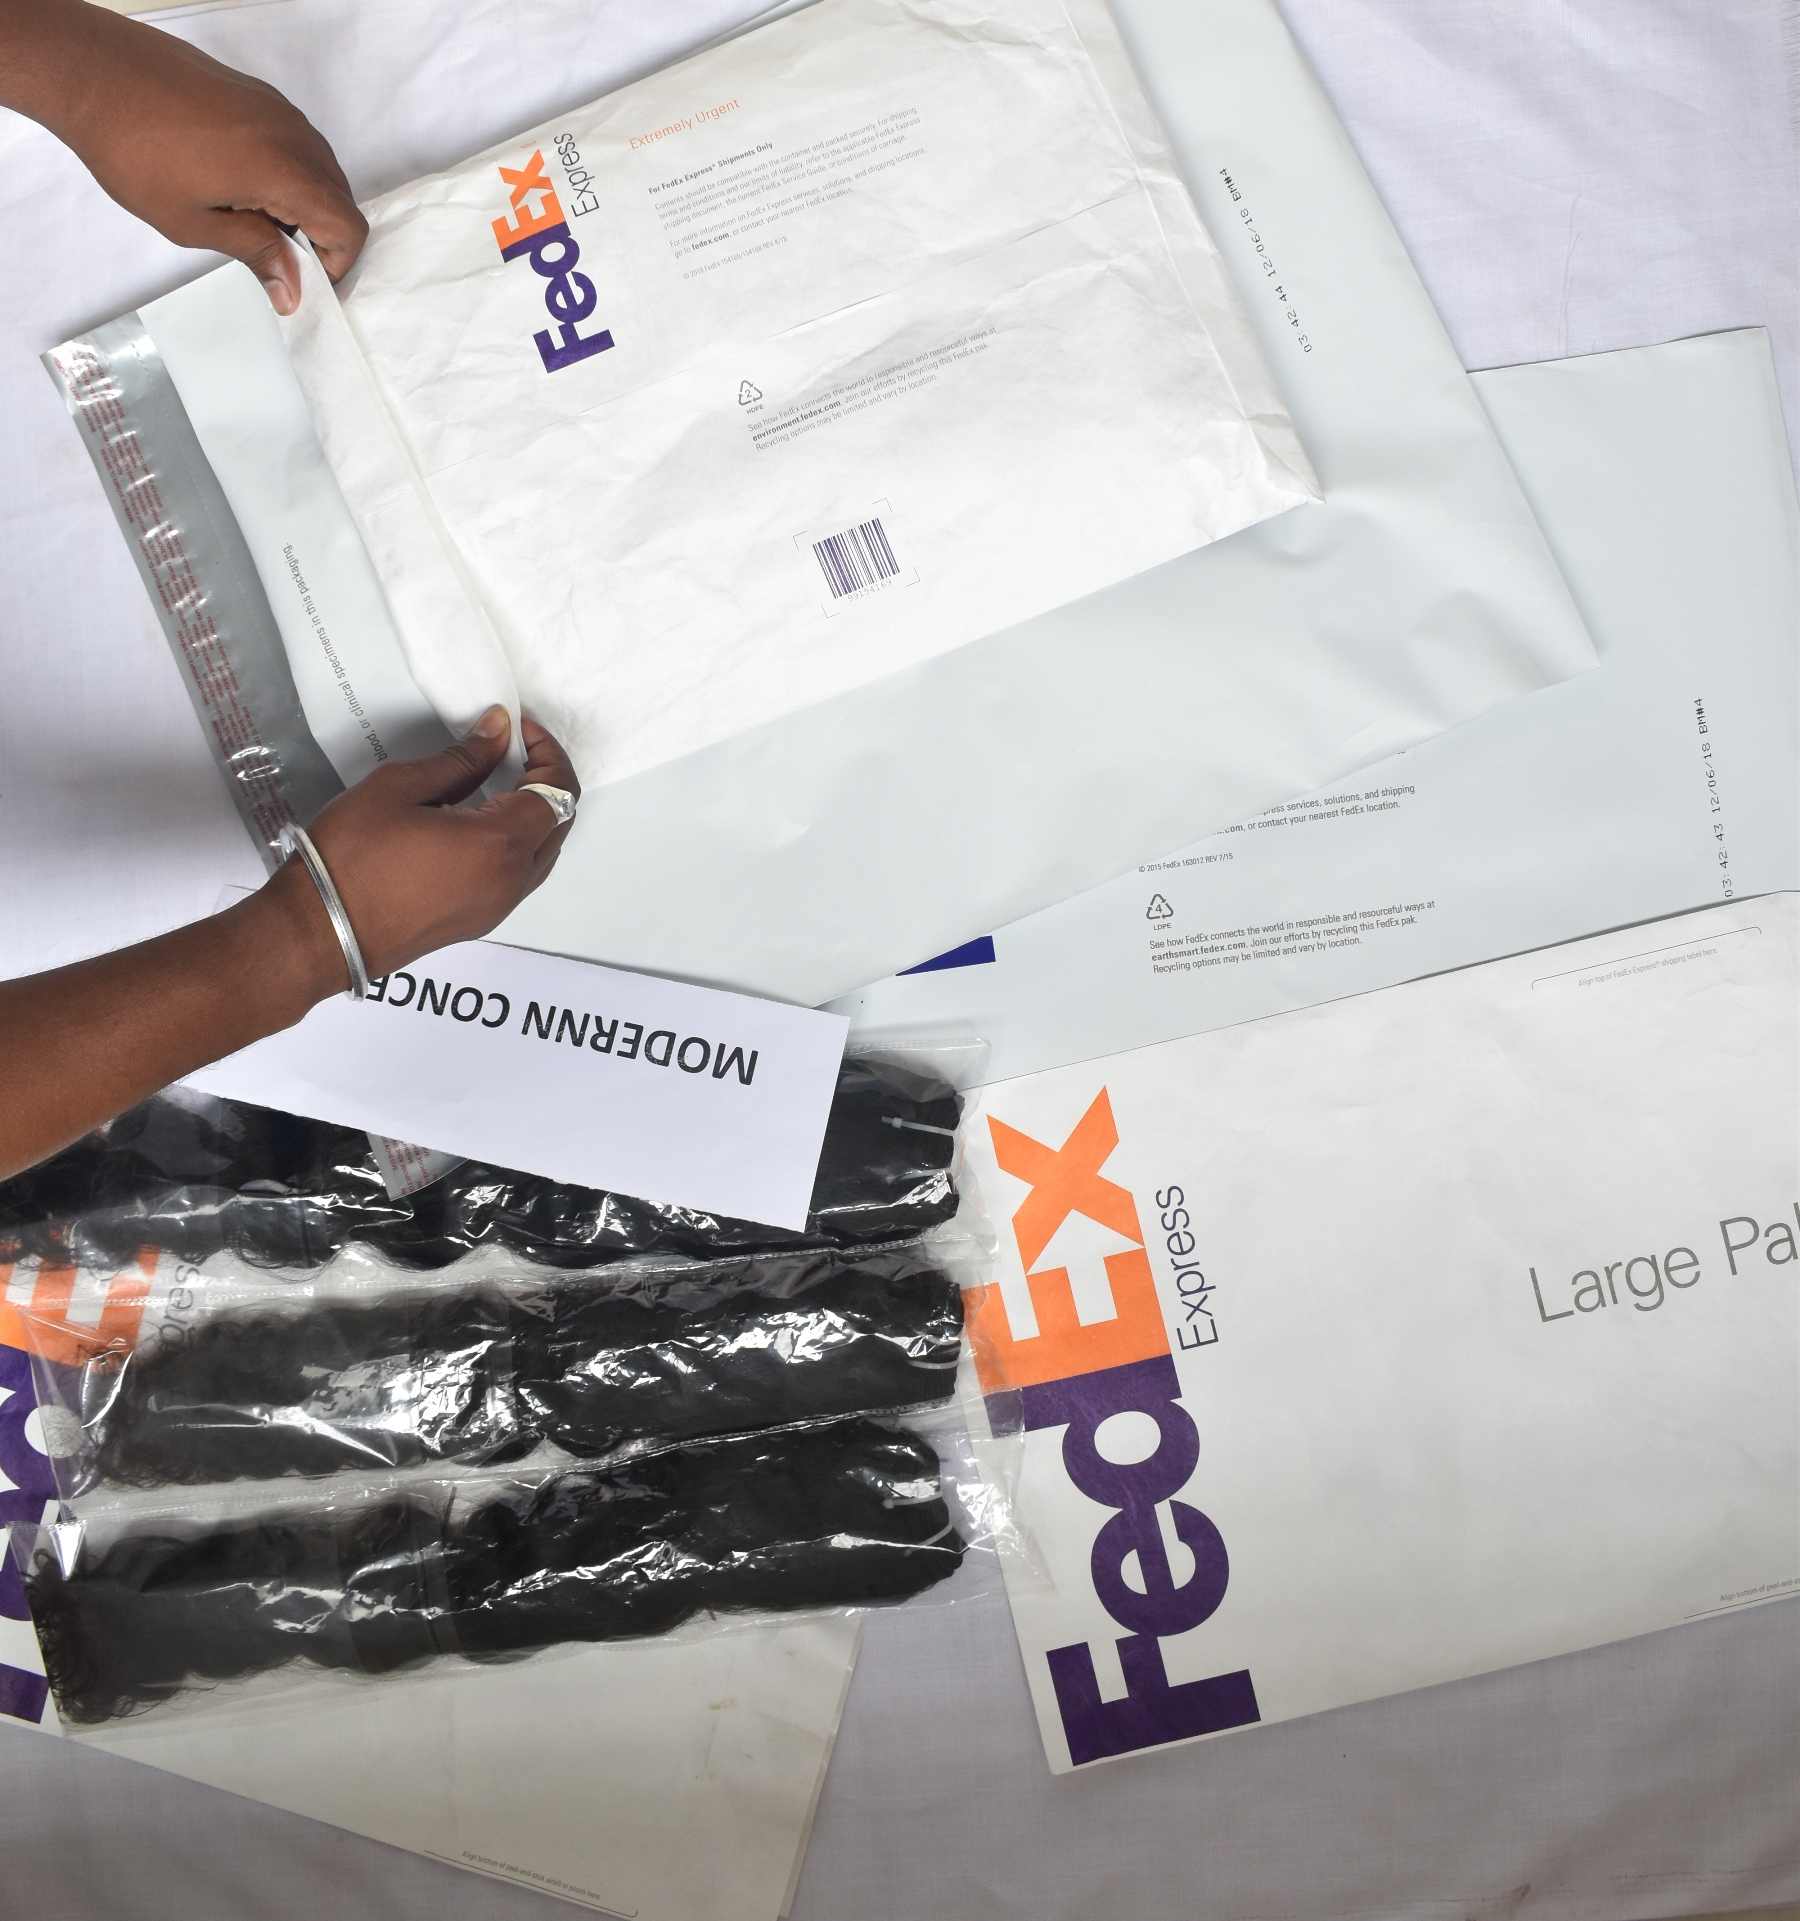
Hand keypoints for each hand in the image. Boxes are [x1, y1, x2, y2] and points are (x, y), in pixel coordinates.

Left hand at [18, 0, 365, 310]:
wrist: (93, 72)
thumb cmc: (134, 151)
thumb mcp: (192, 222)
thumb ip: (255, 253)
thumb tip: (292, 292)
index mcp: (285, 171)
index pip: (348, 228)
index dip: (336, 265)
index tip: (303, 282)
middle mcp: (294, 135)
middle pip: (341, 199)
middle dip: (321, 238)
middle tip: (278, 259)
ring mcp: (278, 109)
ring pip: (320, 170)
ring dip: (304, 205)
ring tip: (255, 222)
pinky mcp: (259, 95)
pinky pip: (296, 143)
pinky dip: (288, 174)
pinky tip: (242, 185)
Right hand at [260, 708, 580, 997]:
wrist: (320, 932)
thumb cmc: (353, 854)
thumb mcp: (401, 789)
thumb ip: (462, 760)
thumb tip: (499, 729)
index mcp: (500, 844)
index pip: (557, 792)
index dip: (547, 752)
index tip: (520, 729)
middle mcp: (512, 881)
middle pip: (559, 823)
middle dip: (547, 780)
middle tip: (511, 750)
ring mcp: (499, 907)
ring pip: (544, 853)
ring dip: (536, 815)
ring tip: (498, 783)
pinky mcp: (480, 922)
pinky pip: (521, 876)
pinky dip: (519, 843)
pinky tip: (482, 823)